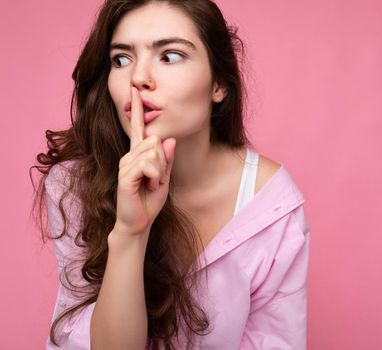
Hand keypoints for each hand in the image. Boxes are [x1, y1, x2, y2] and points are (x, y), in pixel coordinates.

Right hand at [114, 86, 175, 236]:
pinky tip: (149, 187)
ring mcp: (125, 164)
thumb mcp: (164, 178)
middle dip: (164, 163)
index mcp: (139, 154)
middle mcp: (129, 155)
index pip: (138, 128)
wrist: (139, 222)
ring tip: (151, 185)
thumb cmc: (149, 200)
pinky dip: (155, 178)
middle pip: (156, 142)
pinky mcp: (125, 175)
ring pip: (154, 153)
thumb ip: (167, 160)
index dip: (136, 108)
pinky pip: (148, 165)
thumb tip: (169, 140)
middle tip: (157, 180)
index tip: (133, 89)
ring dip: (160, 173)